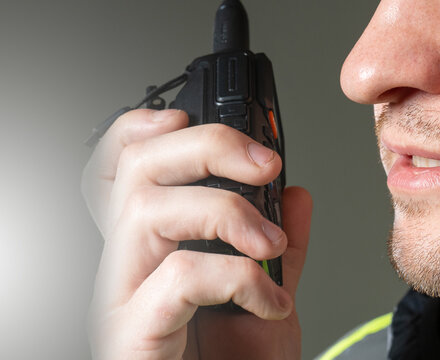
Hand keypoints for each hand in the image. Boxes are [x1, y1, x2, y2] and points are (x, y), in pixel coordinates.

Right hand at [82, 109, 311, 358]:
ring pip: (147, 208)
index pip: (119, 166)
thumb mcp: (266, 293)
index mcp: (152, 245)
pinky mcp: (133, 333)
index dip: (144, 128)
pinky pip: (178, 276)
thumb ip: (278, 242)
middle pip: (135, 167)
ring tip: (272, 243)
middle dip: (206, 145)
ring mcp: (122, 296)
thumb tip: (295, 194)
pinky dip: (238, 278)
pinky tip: (270, 302)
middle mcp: (126, 263)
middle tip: (264, 162)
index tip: (195, 118)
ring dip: (227, 211)